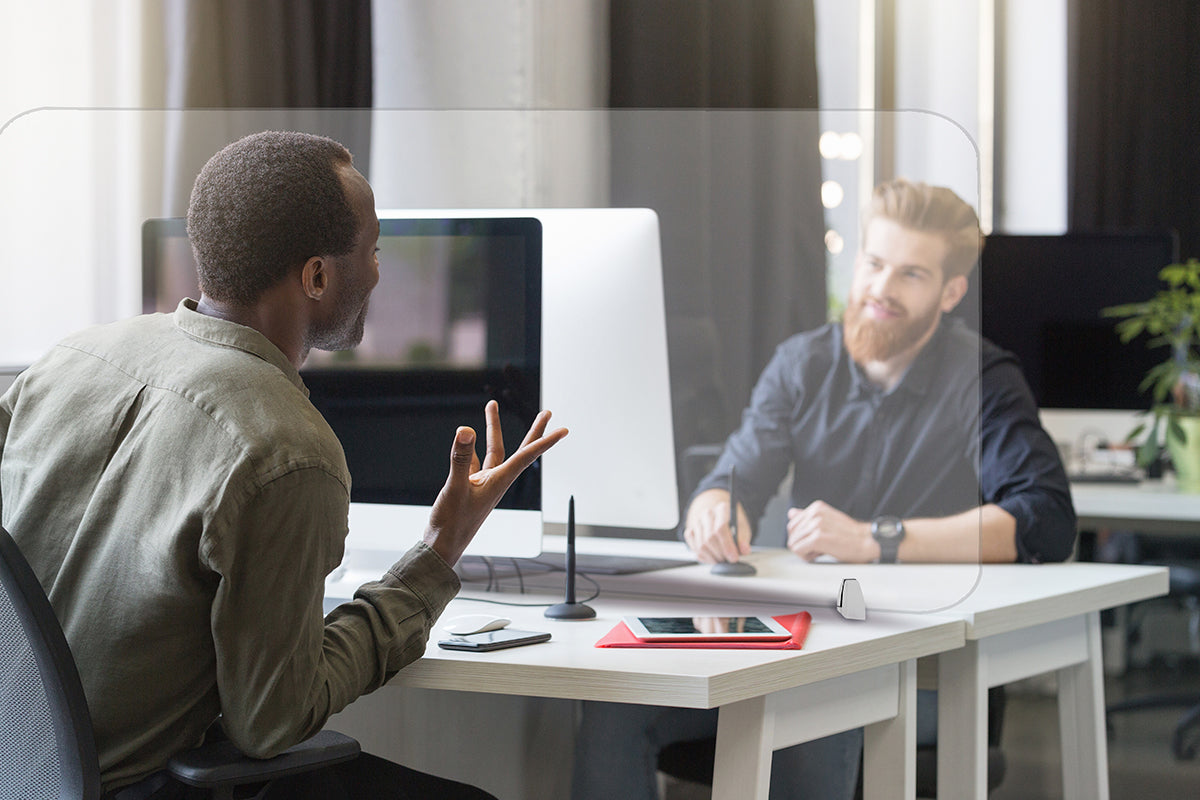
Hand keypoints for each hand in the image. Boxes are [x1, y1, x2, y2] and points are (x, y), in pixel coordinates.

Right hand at [424, 401, 567, 565]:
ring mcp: (483, 484)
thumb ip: (460, 458)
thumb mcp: (455, 488)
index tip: (563, 429)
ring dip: (492, 429)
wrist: (441, 548)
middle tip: (548, 413)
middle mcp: (496, 481)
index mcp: (499, 482)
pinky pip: (475, 462)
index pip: (527, 456)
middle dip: (534, 431)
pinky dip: (471, 449)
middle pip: (522, 451)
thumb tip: (466, 429)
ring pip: (494, 451)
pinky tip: (467, 439)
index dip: (545, 441)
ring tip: (491, 406)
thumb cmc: (451, 524)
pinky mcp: (469, 487)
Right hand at [682, 488, 751, 563]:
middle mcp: (707, 514)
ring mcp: (697, 522)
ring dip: (712, 558)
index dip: (727, 546)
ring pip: (701, 545)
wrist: (720, 518)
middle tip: (728, 561)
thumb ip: (743, 540)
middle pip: (710, 538)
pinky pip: (695, 548)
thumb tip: (744, 550)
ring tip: (722, 560)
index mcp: (722, 509)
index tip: (734, 558)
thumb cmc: (733, 524)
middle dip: (720, 554)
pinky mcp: (691, 532)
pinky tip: (712, 557)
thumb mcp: (742, 529)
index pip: (721, 528)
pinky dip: (704, 557)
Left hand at [786, 500, 876, 562]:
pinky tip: (820, 554)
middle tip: (817, 547)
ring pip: (793, 543)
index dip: (802, 537)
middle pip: (791, 533)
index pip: (792, 524)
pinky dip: (807, 556)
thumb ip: (808, 517)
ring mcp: (816, 525)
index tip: (814, 541)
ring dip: (805, 551)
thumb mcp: (827, 520)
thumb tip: (791, 513)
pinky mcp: (818, 538)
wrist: (867, 542)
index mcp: (816, 507)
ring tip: (821, 550)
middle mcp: (815, 513)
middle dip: (801, 543)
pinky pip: (798, 550)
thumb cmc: (850, 535)